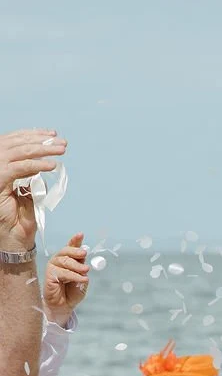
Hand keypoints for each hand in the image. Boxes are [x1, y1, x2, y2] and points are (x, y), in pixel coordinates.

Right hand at [0, 128, 66, 249]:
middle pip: (16, 144)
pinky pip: (18, 169)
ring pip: (18, 153)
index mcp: (1, 167)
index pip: (14, 143)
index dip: (32, 136)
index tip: (52, 135)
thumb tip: (44, 164)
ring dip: (41, 150)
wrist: (15, 240)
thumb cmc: (21, 220)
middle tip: (61, 142)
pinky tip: (51, 166)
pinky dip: (35, 165)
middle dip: (40, 141)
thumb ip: (32, 177)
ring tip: (60, 151)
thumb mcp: (29, 192)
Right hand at [42, 234, 88, 325]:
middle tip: (84, 253)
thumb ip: (82, 268)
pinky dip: (74, 276)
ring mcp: (53, 266)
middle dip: (76, 251)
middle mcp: (59, 260)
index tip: (81, 234)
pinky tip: (82, 279)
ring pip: (65, 261)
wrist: (64, 305)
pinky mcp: (50, 275)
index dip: (75, 240)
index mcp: (67, 259)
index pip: (71, 247)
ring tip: (86, 270)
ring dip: (77, 266)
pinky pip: (63, 272)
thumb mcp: (81, 278)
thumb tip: (84, 259)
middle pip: (66, 251)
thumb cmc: (72, 292)